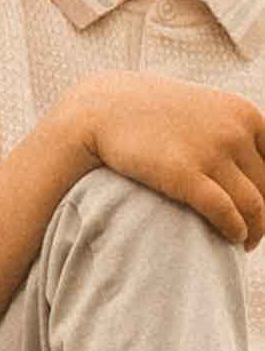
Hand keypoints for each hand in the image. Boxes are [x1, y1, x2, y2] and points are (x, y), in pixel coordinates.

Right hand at [74, 72, 264, 249]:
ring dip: (254, 229)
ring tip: (245, 242)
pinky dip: (235, 229)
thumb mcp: (202, 108)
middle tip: (254, 231)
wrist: (102, 109)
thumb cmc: (150, 112)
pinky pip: (225, 212)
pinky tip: (233, 238)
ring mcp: (210, 152)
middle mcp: (234, 132)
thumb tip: (244, 165)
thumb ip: (230, 128)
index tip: (262, 207)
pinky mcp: (185, 175)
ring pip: (253, 204)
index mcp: (243, 113)